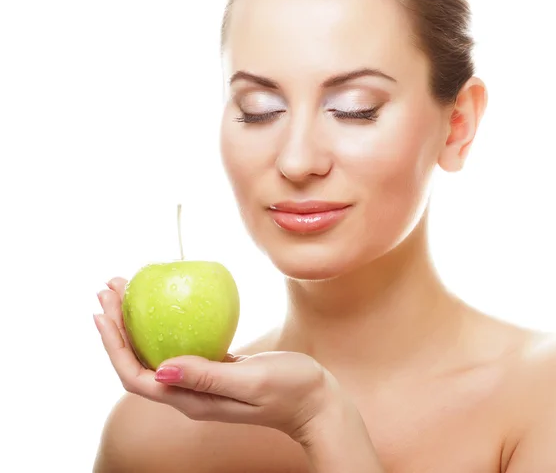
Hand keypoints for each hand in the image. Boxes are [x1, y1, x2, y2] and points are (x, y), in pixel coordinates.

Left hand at [94, 277, 337, 442]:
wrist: (316, 403)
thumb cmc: (290, 391)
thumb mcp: (250, 381)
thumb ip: (207, 375)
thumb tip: (162, 369)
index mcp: (191, 399)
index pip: (135, 375)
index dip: (113, 345)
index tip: (102, 311)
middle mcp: (189, 392)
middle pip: (138, 361)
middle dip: (118, 327)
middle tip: (110, 288)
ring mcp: (202, 381)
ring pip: (155, 351)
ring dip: (137, 323)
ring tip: (127, 292)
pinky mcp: (216, 368)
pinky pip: (179, 344)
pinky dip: (164, 324)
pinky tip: (167, 305)